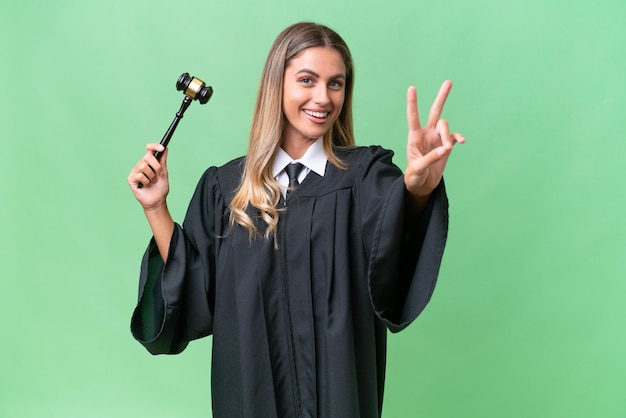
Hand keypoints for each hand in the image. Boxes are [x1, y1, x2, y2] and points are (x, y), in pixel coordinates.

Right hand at [127, 143, 169, 210]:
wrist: (157, 200)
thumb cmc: (160, 187)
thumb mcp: (164, 172)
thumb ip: (163, 160)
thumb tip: (165, 148)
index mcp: (149, 162)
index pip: (149, 149)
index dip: (154, 146)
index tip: (162, 148)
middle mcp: (141, 164)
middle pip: (147, 156)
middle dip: (156, 167)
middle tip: (158, 175)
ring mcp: (135, 171)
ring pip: (143, 166)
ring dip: (152, 176)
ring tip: (152, 182)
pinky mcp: (131, 179)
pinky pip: (139, 175)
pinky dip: (146, 181)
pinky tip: (146, 185)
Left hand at [404, 80, 464, 204]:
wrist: (421, 186)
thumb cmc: (414, 176)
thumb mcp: (418, 168)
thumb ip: (431, 158)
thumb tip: (446, 149)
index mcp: (415, 137)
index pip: (413, 117)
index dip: (412, 103)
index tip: (412, 88)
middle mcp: (426, 134)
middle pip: (435, 112)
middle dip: (442, 98)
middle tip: (449, 82)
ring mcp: (437, 139)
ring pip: (445, 126)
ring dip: (448, 135)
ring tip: (447, 149)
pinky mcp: (446, 147)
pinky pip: (455, 137)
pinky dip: (458, 138)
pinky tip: (461, 141)